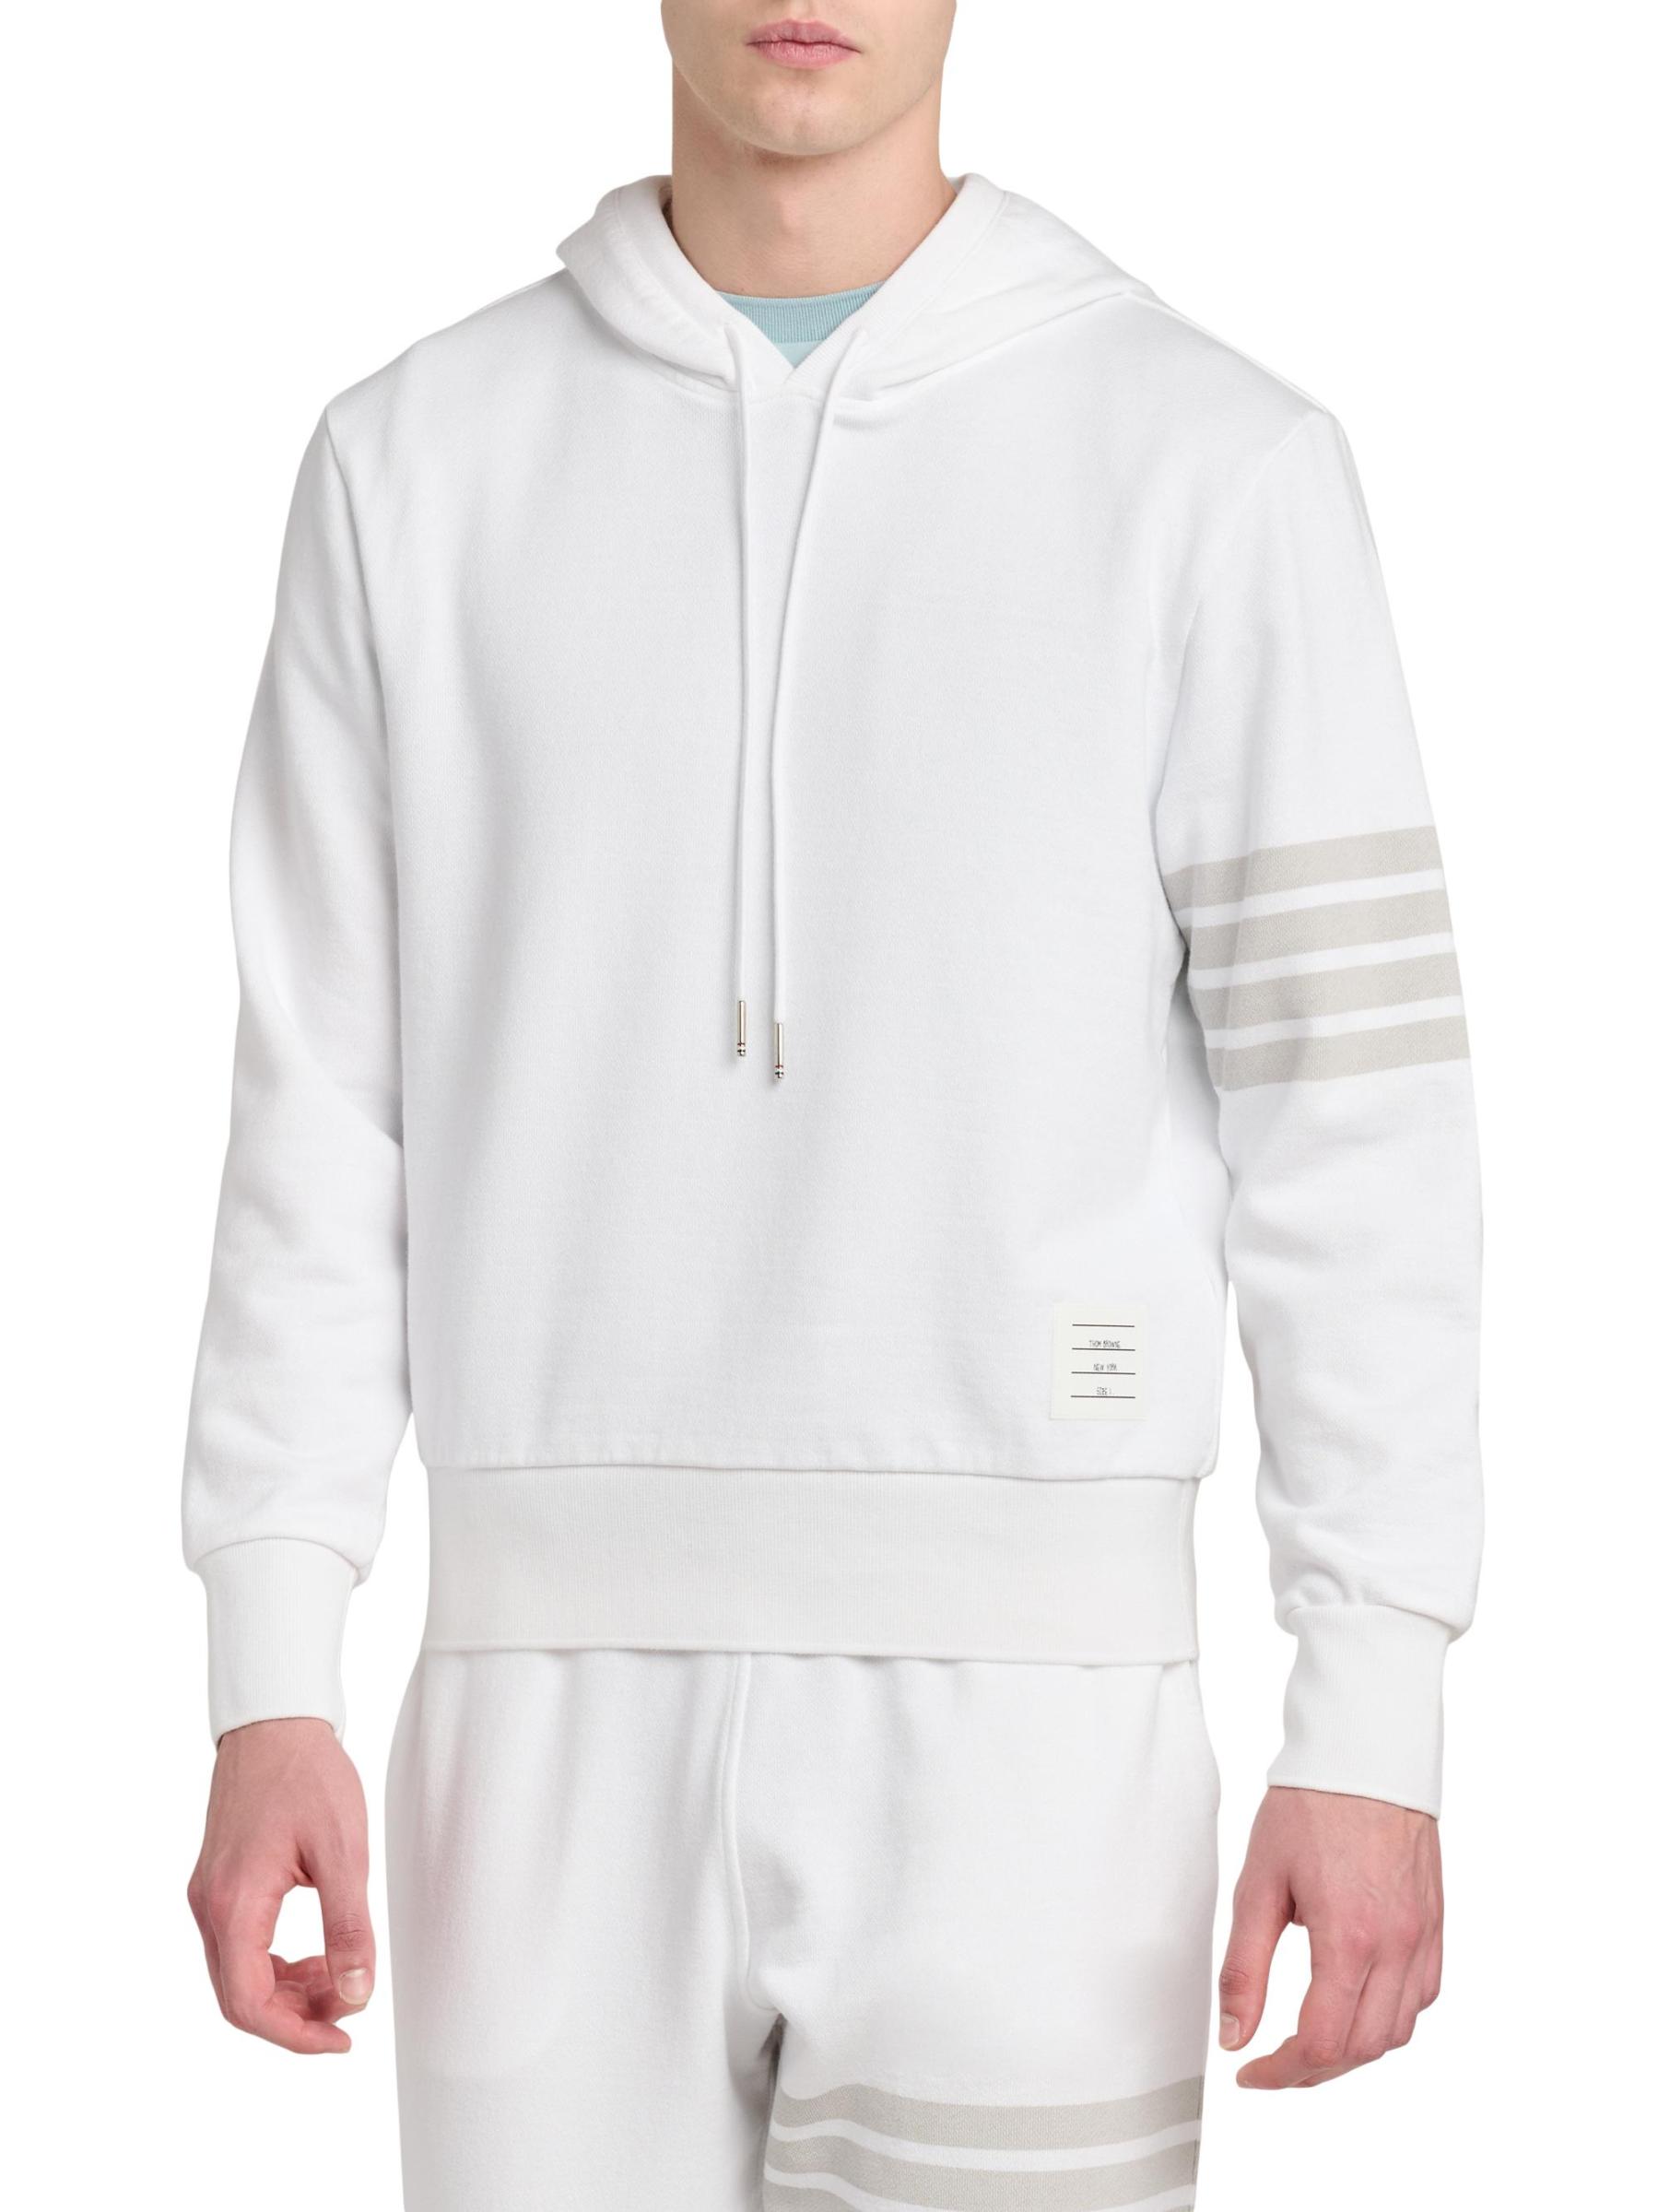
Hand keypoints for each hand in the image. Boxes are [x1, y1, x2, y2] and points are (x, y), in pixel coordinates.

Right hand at [188, 1717, 375, 2054]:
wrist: (276, 1721)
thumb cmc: (308, 1776)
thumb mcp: (342, 1851)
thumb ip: (349, 1927)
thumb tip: (357, 1993)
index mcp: (234, 1903)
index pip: (247, 2003)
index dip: (294, 2035)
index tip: (342, 2039)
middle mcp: (209, 1905)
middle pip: (239, 1996)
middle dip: (295, 2015)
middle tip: (350, 2008)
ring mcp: (209, 1894)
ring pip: (238, 1974)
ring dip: (287, 1990)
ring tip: (340, 1976)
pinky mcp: (220, 1882)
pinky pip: (239, 1945)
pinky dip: (276, 1962)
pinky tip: (317, 1953)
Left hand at [1218, 1785, 1441, 2088]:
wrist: (1365, 1755)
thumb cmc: (1310, 1807)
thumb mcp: (1258, 1884)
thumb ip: (1244, 1968)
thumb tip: (1233, 2034)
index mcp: (1349, 1937)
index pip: (1321, 2042)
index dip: (1281, 2073)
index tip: (1250, 2073)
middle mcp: (1397, 1945)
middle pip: (1362, 2049)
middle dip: (1313, 2071)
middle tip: (1272, 2065)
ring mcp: (1424, 1937)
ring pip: (1398, 2032)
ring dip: (1353, 2050)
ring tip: (1309, 2042)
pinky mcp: (1435, 1925)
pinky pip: (1422, 1996)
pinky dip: (1389, 2018)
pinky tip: (1356, 2005)